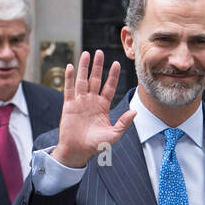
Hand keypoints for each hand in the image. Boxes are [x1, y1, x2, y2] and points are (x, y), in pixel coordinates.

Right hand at [53, 49, 136, 167]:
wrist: (78, 151)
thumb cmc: (96, 146)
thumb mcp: (114, 135)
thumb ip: (124, 123)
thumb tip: (135, 111)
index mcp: (103, 106)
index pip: (109, 87)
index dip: (113, 75)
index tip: (116, 63)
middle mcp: (91, 101)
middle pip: (95, 79)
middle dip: (98, 66)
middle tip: (100, 52)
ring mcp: (79, 102)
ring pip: (82, 80)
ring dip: (84, 67)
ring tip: (86, 54)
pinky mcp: (68, 106)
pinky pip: (69, 89)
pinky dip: (69, 78)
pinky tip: (70, 67)